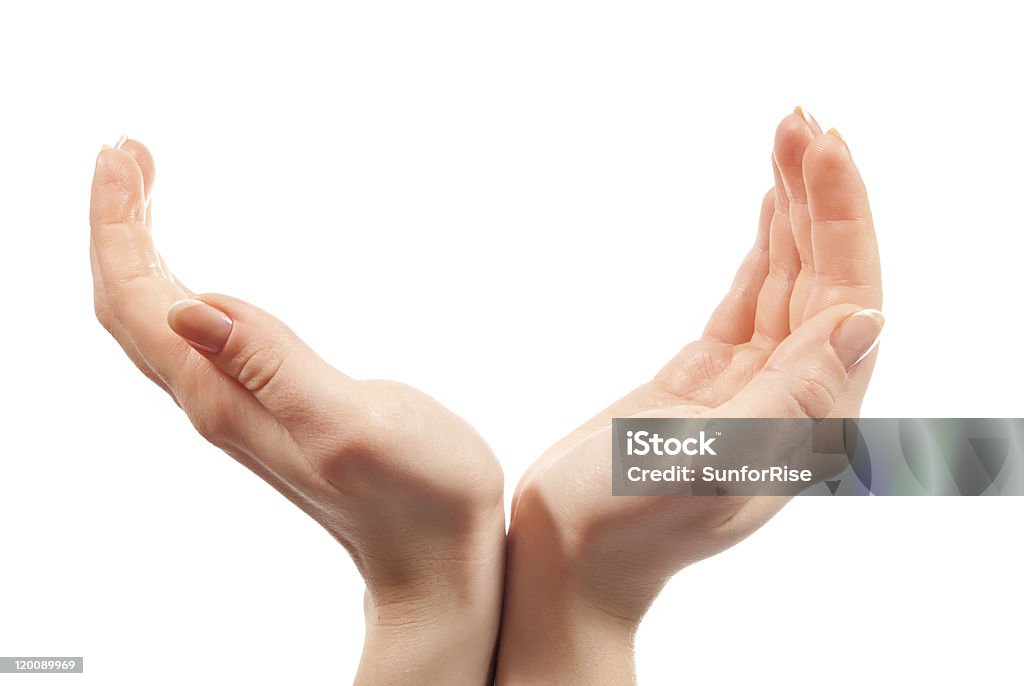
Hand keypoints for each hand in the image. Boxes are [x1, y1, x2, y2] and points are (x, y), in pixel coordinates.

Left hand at [90, 139, 504, 684]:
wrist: (436, 558)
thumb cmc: (415, 495)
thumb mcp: (348, 423)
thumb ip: (271, 365)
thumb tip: (188, 305)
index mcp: (225, 397)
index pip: (136, 301)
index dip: (115, 225)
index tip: (120, 155)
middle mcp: (218, 401)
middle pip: (133, 304)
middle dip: (116, 223)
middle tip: (124, 151)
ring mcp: (242, 405)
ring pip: (158, 319)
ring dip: (139, 249)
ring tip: (141, 187)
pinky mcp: (271, 407)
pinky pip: (196, 337)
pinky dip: (176, 284)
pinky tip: (192, 272)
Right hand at [496, 109, 883, 683]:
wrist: (569, 559)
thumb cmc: (624, 527)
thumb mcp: (707, 465)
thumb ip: (791, 400)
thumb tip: (864, 320)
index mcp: (808, 419)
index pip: (847, 298)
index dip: (841, 220)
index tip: (819, 149)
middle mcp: (793, 398)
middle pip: (826, 278)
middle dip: (820, 197)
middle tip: (800, 120)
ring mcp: (751, 385)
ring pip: (790, 282)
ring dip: (794, 212)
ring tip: (788, 139)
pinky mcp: (709, 378)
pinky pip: (752, 300)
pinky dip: (764, 250)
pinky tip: (767, 212)